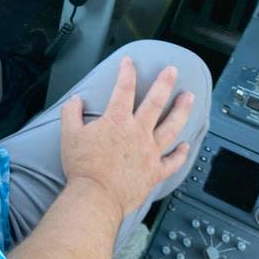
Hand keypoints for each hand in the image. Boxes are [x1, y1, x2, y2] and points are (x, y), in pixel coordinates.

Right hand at [59, 57, 192, 219]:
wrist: (96, 196)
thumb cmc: (82, 168)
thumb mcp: (69, 134)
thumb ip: (72, 113)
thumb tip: (76, 100)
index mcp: (117, 121)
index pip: (124, 89)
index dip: (127, 72)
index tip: (129, 62)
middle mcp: (138, 132)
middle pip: (155, 102)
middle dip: (165, 83)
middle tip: (173, 71)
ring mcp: (150, 152)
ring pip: (171, 127)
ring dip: (181, 110)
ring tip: (189, 98)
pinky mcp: (155, 172)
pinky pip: (172, 161)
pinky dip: (181, 154)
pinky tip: (186, 146)